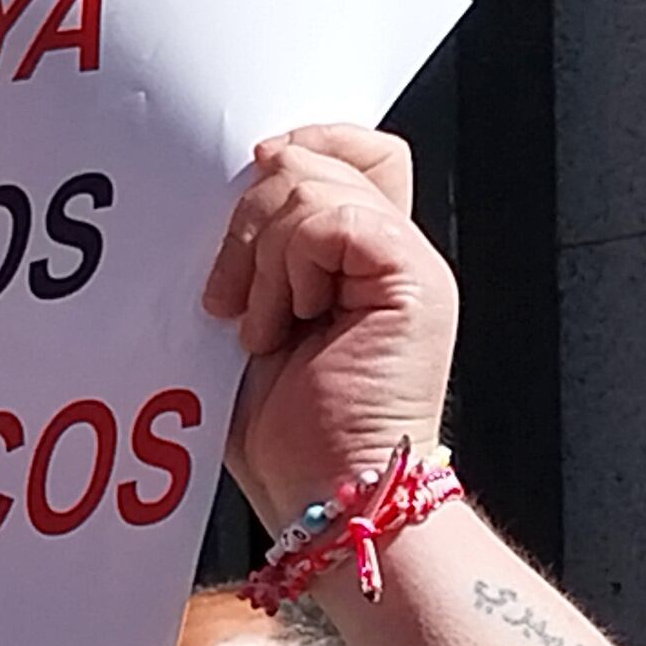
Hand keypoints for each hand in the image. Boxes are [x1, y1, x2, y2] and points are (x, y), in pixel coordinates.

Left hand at [202, 126, 452, 526]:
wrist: (324, 498)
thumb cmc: (285, 435)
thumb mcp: (252, 317)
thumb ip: (260, 244)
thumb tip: (251, 168)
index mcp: (360, 256)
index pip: (345, 148)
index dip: (292, 152)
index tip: (240, 206)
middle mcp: (392, 250)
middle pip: (317, 156)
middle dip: (250, 217)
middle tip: (233, 298)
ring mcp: (409, 264)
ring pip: (313, 186)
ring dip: (262, 258)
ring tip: (263, 328)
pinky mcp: (412, 282)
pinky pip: (330, 222)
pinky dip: (288, 270)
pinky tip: (283, 327)